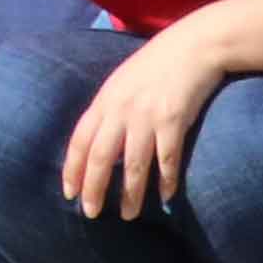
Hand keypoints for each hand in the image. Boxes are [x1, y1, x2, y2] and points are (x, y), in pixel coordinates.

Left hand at [58, 22, 229, 220]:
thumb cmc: (157, 65)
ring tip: (128, 215)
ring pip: (134, 165)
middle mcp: (120, 110)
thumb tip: (98, 139)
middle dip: (94, 188)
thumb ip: (109, 109)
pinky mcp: (174, 120)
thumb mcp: (122, 83)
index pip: (79, 141)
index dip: (72, 169)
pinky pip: (167, 158)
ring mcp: (147, 116)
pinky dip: (166, 181)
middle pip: (101, 157)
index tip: (69, 193)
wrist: (193, 46)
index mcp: (104, 101)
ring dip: (130, 194)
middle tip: (91, 214)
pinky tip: (165, 198)